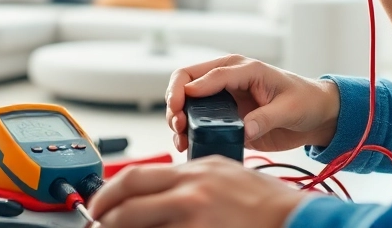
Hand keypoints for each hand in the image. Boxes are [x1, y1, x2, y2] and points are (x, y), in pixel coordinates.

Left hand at [88, 157, 308, 227]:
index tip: (100, 204)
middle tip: (95, 225)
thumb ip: (192, 179)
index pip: (138, 175)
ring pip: (138, 224)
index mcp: (196, 169)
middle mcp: (192, 189)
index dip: (109, 191)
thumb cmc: (267, 202)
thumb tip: (160, 193)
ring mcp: (195, 216)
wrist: (295, 218)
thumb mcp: (226, 175)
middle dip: (104, 215)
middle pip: (129, 199)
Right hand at [164, 54, 339, 152]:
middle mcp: (228, 79)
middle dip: (176, 100)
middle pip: (188, 80)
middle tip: (177, 122)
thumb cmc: (304, 101)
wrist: (315, 115)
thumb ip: (266, 117)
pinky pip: (198, 120)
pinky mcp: (224, 117)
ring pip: (187, 101)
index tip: (180, 106)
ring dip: (178, 117)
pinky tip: (185, 143)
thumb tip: (244, 128)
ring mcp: (224, 98)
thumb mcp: (289, 108)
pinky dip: (187, 130)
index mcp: (244, 69)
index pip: (210, 74)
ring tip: (179, 136)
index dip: (191, 89)